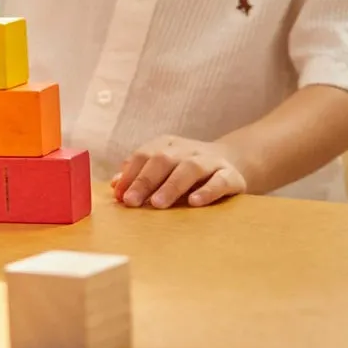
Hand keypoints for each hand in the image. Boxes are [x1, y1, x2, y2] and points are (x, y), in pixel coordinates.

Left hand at [111, 135, 247, 208]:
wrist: (232, 160)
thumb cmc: (187, 170)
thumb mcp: (163, 168)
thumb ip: (140, 175)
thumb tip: (115, 185)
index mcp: (168, 145)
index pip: (144, 155)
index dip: (130, 175)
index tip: (119, 195)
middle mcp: (188, 150)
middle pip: (163, 160)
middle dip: (145, 181)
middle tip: (131, 201)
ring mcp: (210, 161)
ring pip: (190, 168)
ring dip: (171, 185)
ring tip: (157, 203)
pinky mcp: (231, 175)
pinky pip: (220, 181)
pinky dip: (207, 191)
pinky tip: (194, 202)